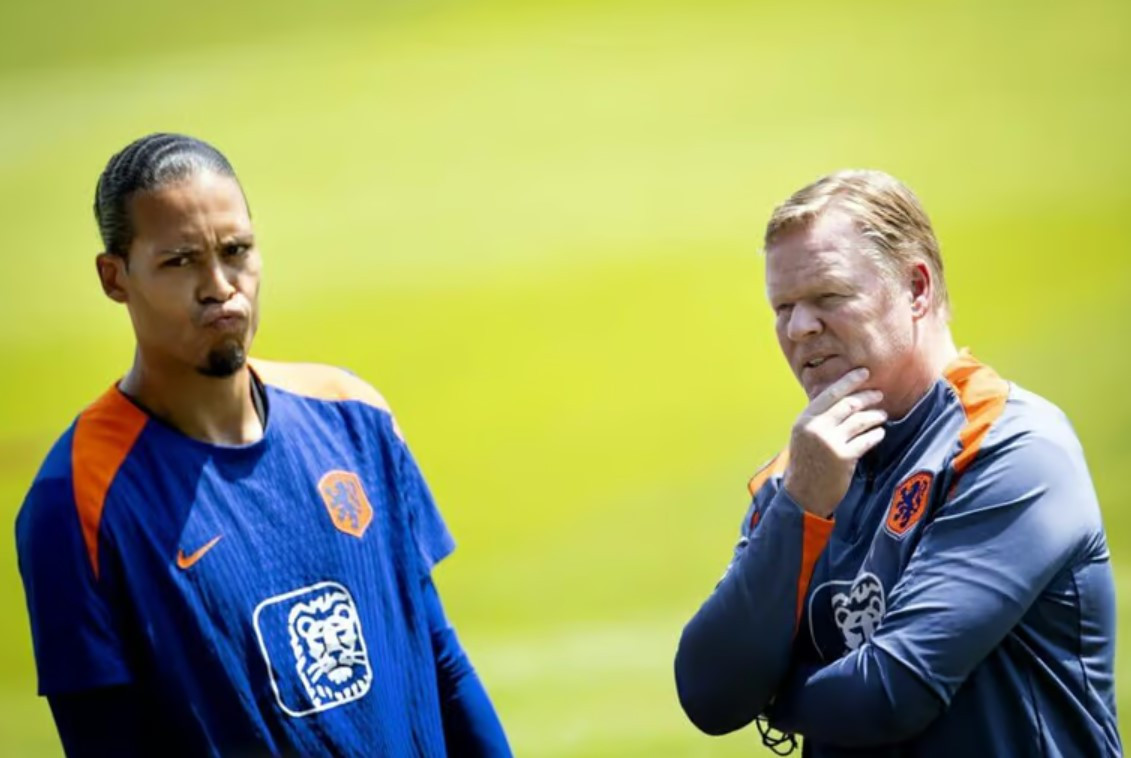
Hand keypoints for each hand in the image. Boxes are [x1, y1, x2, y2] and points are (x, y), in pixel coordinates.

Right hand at [783, 367, 886, 517]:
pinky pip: (866, 440)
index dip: (849, 381)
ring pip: (860, 421)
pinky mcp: (843, 458)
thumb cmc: (806, 462)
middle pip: (848, 404)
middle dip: (867, 396)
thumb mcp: (803, 435)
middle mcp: (816, 428)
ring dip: (874, 416)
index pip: (830, 393)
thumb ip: (818, 416)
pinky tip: (879, 433)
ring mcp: (830, 443)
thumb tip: (838, 393)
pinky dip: (875, 435)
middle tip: (879, 394)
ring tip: (882, 415)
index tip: (864, 372)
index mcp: (805, 419)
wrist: (802, 493)